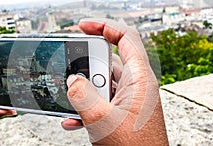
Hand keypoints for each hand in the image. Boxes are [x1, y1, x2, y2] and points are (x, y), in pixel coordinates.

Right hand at [61, 18, 167, 144]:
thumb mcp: (102, 120)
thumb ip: (83, 96)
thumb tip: (73, 80)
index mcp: (140, 79)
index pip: (126, 38)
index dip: (104, 26)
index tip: (83, 27)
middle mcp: (136, 86)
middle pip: (109, 61)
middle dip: (87, 69)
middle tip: (75, 78)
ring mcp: (129, 99)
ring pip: (103, 83)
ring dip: (85, 92)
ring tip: (75, 105)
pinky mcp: (122, 112)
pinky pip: (102, 100)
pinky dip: (87, 107)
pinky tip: (74, 120)